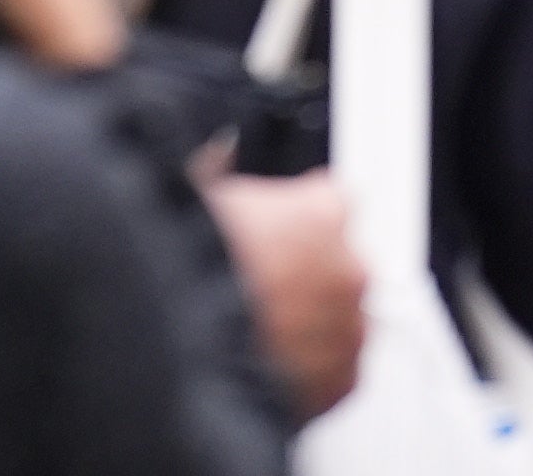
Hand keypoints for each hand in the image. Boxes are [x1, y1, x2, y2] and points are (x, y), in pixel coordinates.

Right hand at [207, 171, 368, 418]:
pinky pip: (337, 368)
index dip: (297, 209)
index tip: (276, 222)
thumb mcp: (192, 198)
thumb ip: (218, 168)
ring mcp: (350, 329)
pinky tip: (269, 358)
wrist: (181, 356)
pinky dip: (312, 365)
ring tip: (259, 326)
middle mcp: (349, 269)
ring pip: (342, 315)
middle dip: (308, 268)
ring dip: (312, 318)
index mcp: (320, 213)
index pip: (334, 196)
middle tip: (260, 280)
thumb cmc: (185, 272)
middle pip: (341, 259)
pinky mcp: (343, 382)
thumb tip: (218, 151)